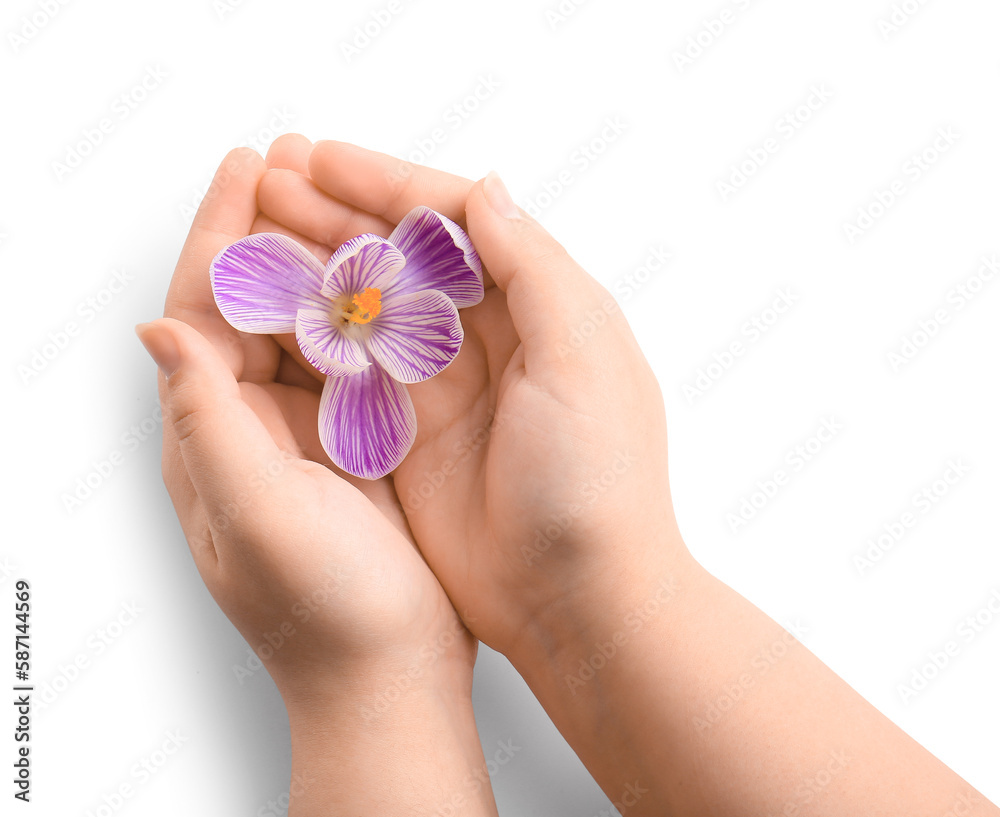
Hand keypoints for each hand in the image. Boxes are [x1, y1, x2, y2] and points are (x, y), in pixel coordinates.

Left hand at [143, 140, 499, 814]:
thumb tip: (158, 331)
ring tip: (348, 204)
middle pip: (252, 306)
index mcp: (212, 438)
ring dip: (323, 264)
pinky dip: (366, 315)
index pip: (204, 313)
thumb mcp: (255, 517)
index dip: (222, 234)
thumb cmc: (324, 612)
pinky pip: (352, 363)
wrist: (389, 675)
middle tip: (301, 164)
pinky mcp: (353, 448)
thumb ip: (206, 423)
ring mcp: (303, 437)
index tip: (249, 166)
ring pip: (306, 327)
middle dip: (272, 231)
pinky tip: (391, 280)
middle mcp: (249, 429)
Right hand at [256, 138, 694, 663]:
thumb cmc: (595, 481)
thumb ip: (534, 269)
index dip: (389, 185)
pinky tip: (272, 307)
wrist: (576, 598)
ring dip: (318, 264)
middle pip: (405, 256)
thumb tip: (485, 192)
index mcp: (542, 305)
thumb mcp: (582, 358)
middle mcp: (493, 337)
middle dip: (339, 214)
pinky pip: (355, 369)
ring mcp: (447, 385)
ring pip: (371, 305)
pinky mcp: (411, 433)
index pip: (457, 222)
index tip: (323, 160)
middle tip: (271, 182)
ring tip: (254, 228)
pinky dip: (316, 335)